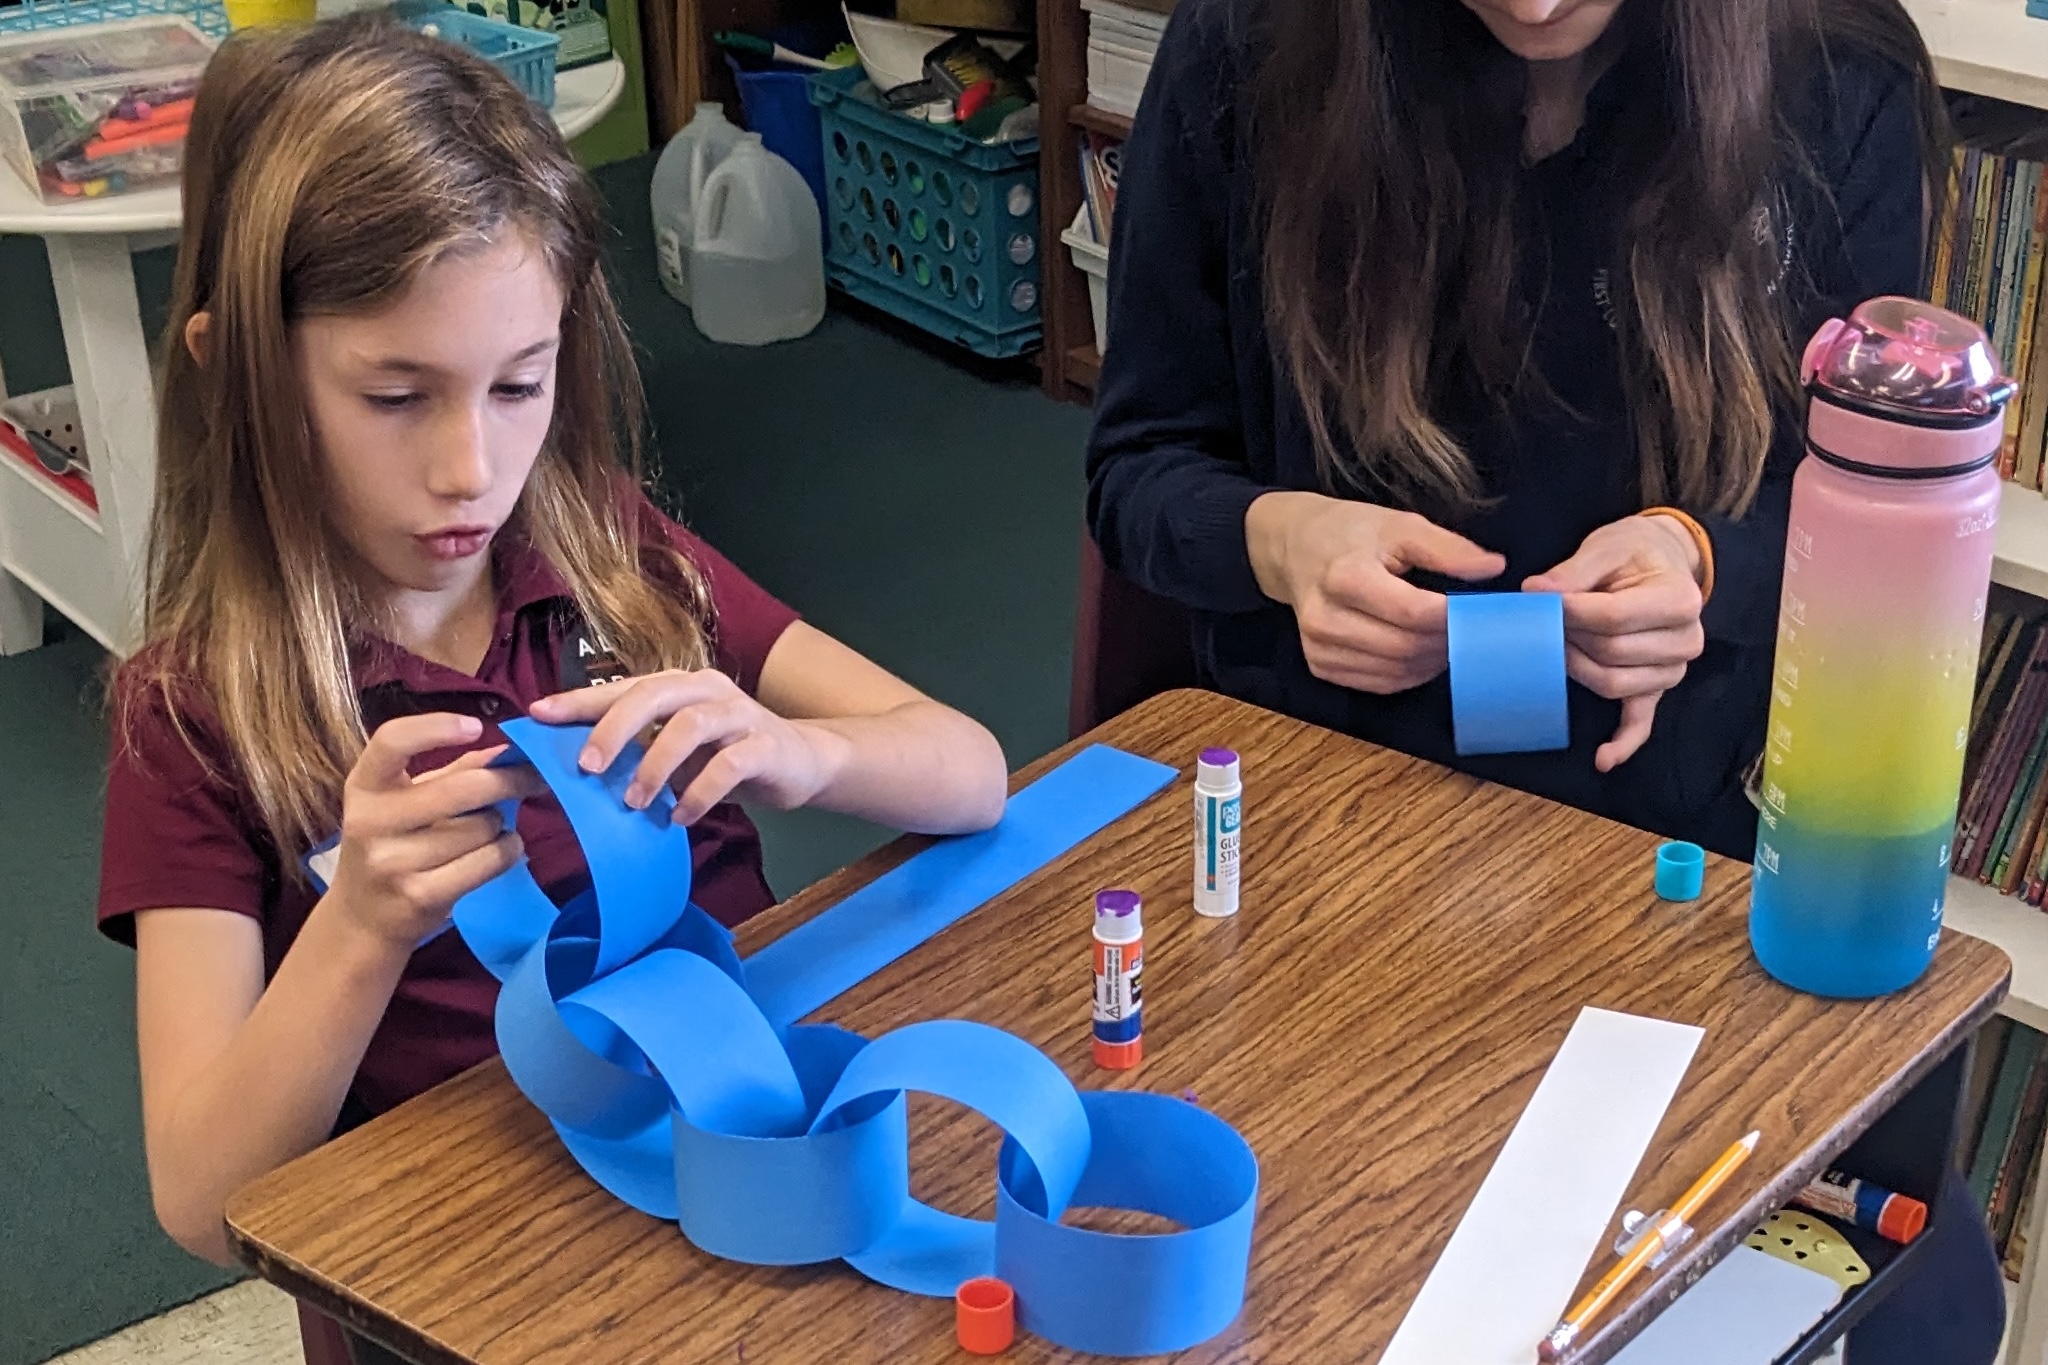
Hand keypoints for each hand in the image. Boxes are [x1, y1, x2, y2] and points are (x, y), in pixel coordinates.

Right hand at [328, 714, 542, 949]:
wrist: (364, 916)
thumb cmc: (395, 843)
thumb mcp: (406, 800)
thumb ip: (452, 772)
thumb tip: (508, 751)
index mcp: (365, 787)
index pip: (391, 741)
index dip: (436, 727)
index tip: (475, 727)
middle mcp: (371, 822)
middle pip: (460, 789)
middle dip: (508, 780)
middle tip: (534, 776)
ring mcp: (393, 863)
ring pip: (482, 827)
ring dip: (503, 823)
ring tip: (494, 827)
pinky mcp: (421, 896)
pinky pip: (489, 860)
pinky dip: (508, 850)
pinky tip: (502, 849)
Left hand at [529, 670, 846, 824]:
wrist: (801, 762)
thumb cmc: (726, 756)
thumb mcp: (676, 751)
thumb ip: (635, 753)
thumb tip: (567, 770)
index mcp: (678, 686)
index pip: (622, 687)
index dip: (580, 701)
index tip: (538, 716)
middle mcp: (707, 690)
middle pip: (655, 694)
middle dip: (614, 729)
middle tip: (587, 767)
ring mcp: (739, 715)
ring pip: (691, 726)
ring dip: (656, 765)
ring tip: (634, 802)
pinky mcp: (766, 746)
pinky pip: (729, 766)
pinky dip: (699, 793)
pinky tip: (680, 817)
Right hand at [1246, 491, 1505, 692]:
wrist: (1295, 548)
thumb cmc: (1350, 533)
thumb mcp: (1399, 524)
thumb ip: (1447, 548)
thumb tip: (1493, 568)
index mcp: (1345, 577)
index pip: (1415, 613)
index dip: (1454, 616)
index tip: (1479, 609)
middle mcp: (1325, 618)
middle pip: (1406, 647)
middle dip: (1446, 641)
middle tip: (1469, 627)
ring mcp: (1319, 647)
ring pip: (1396, 672)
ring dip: (1431, 661)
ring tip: (1446, 637)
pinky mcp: (1319, 665)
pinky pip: (1379, 683)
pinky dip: (1409, 673)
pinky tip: (1420, 652)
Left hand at [1524, 515, 1705, 771]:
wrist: (1662, 563)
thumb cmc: (1634, 553)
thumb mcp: (1607, 546)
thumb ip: (1573, 572)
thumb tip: (1536, 593)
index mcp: (1681, 600)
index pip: (1616, 618)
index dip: (1572, 612)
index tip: (1541, 599)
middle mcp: (1687, 640)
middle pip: (1612, 653)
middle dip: (1570, 636)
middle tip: (1546, 617)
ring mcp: (1673, 669)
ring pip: (1613, 684)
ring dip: (1577, 666)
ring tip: (1559, 642)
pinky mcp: (1656, 688)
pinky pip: (1642, 722)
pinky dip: (1623, 743)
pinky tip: (1603, 759)